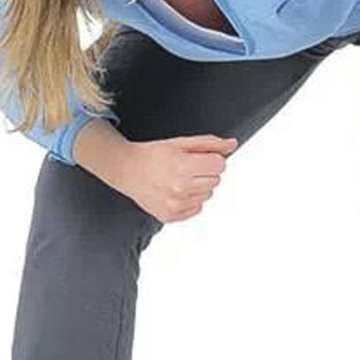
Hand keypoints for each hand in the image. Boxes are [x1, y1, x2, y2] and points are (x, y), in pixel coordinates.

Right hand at [116, 133, 237, 223]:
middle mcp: (179, 189)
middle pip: (216, 180)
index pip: (220, 165)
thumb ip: (209, 144)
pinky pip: (197, 208)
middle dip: (205, 171)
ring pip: (208, 195)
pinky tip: (174, 190)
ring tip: (178, 178)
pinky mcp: (171, 216)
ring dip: (198, 186)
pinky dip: (190, 200)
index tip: (199, 157)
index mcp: (183, 167)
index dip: (212, 158)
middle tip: (185, 167)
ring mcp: (175, 205)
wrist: (126, 170)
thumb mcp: (181, 143)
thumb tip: (232, 144)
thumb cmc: (153, 154)